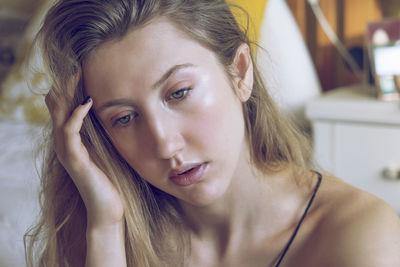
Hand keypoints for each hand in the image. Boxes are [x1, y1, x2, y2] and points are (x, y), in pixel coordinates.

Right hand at [45, 71, 123, 227]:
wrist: (108, 207)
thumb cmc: (109, 178)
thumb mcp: (104, 149)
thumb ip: (100, 133)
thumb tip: (109, 113)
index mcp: (71, 138)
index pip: (63, 105)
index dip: (68, 86)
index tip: (82, 67)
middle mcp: (64, 142)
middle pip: (56, 105)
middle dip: (65, 83)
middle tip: (77, 63)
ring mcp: (66, 150)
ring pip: (58, 114)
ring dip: (67, 92)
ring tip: (77, 73)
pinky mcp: (74, 159)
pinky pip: (69, 131)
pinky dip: (77, 114)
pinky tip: (87, 102)